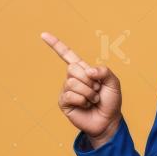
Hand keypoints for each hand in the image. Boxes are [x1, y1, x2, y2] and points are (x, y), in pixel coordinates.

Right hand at [41, 32, 122, 148]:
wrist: (108, 121)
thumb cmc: (110, 101)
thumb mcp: (113, 83)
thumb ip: (104, 71)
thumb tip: (87, 71)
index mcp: (83, 70)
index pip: (67, 54)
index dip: (55, 44)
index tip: (43, 34)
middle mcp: (73, 78)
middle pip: (72, 68)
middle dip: (89, 80)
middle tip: (96, 90)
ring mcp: (67, 90)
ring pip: (72, 82)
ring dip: (88, 92)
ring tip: (93, 99)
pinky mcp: (64, 102)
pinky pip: (69, 95)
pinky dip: (82, 100)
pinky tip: (85, 105)